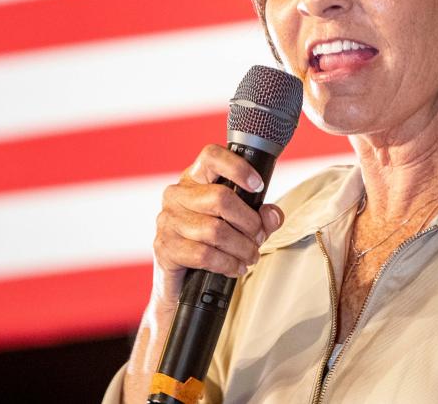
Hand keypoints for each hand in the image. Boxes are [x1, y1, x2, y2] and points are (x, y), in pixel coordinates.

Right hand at [150, 144, 284, 309]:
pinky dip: (227, 264)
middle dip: (249, 222)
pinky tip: (236, 267)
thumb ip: (260, 217)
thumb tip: (272, 214)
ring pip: (215, 230)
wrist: (180, 281)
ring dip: (242, 248)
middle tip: (258, 237)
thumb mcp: (240, 225)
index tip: (258, 185)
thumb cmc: (210, 243)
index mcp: (194, 179)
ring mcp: (167, 221)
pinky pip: (204, 254)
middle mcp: (177, 195)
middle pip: (221, 197)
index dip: (238, 167)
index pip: (211, 156)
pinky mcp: (165, 247)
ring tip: (250, 256)